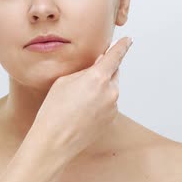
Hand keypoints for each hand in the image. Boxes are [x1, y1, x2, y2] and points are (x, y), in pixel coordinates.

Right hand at [28, 36, 133, 160]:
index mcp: (98, 78)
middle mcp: (110, 92)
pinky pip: (109, 103)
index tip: (127, 41)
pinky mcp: (111, 119)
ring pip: (110, 89)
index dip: (122, 46)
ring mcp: (113, 107)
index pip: (115, 56)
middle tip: (86, 78)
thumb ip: (85, 70)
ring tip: (78, 100)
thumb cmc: (54, 111)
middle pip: (114, 73)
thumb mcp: (64, 81)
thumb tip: (97, 66)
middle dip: (104, 71)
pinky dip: (100, 102)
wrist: (55, 141)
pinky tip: (83, 110)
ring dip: (101, 88)